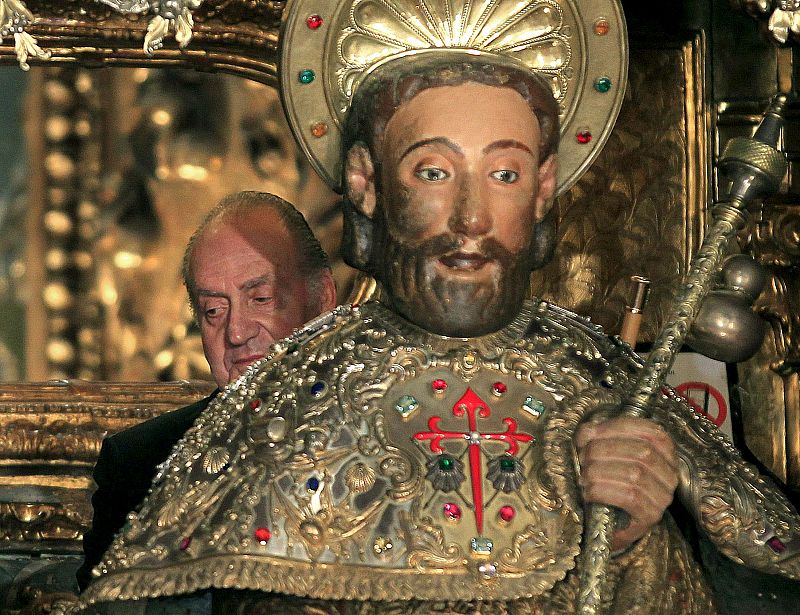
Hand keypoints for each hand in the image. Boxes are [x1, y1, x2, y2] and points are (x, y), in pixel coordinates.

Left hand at [575, 417, 678, 551]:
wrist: (612, 524)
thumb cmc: (611, 483)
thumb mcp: (606, 455)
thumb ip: (597, 438)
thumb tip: (587, 433)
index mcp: (664, 452)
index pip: (650, 431)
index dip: (619, 428)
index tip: (591, 433)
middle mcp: (669, 474)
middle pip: (643, 452)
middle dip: (606, 450)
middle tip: (583, 458)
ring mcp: (663, 496)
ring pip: (636, 474)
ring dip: (601, 472)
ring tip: (584, 476)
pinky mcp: (651, 515)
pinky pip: (630, 498)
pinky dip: (604, 491)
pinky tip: (589, 492)